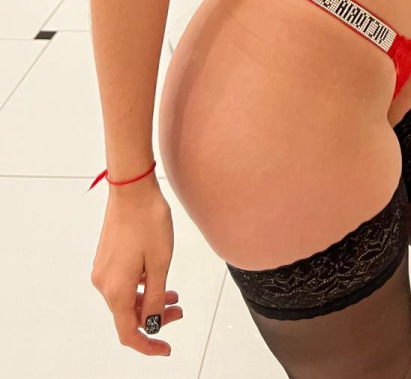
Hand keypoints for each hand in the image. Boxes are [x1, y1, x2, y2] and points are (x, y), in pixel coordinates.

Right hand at [91, 178, 180, 355]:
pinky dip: (141, 288)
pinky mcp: (106, 259)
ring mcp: (103, 270)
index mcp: (117, 289)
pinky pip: (123, 284)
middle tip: (179, 310)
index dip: (148, 344)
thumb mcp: (160, 263)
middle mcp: (104, 283)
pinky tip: (157, 278)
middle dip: (154, 317)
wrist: (132, 189)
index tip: (164, 349)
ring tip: (173, 294)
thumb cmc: (148, 220)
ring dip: (149, 301)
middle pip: (128, 316)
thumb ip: (155, 298)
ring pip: (126, 300)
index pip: (129, 332)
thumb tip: (152, 324)